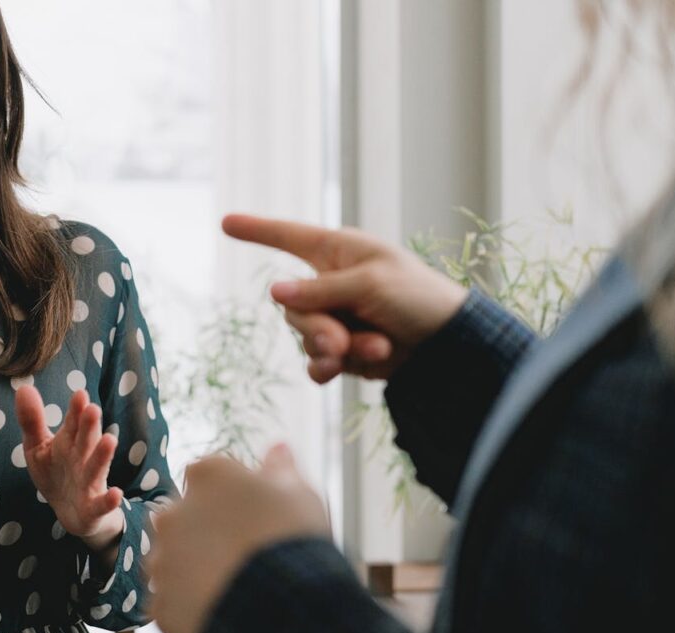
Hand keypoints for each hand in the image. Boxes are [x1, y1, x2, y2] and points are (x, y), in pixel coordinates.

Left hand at [14, 387, 125, 552]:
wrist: (72, 513)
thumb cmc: (56, 473)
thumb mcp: (38, 447)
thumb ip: (32, 420)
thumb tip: (23, 387)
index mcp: (70, 442)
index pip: (73, 423)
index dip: (76, 410)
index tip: (79, 395)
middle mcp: (83, 459)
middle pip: (86, 441)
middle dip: (90, 426)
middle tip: (92, 409)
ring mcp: (90, 482)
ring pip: (97, 468)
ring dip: (103, 455)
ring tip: (110, 440)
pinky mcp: (94, 507)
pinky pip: (102, 504)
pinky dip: (109, 500)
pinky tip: (116, 493)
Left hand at [147, 444, 329, 632]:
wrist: (282, 606)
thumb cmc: (292, 539)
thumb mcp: (297, 493)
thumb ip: (281, 468)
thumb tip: (278, 448)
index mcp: (206, 475)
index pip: (209, 475)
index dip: (233, 495)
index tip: (255, 514)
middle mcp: (172, 511)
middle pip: (185, 516)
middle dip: (207, 530)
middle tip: (244, 551)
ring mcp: (162, 559)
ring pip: (175, 559)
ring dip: (195, 567)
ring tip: (234, 583)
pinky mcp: (160, 603)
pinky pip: (174, 600)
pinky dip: (192, 604)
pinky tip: (223, 607)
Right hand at [223, 214, 468, 382]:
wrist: (448, 344)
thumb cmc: (417, 297)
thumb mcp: (369, 284)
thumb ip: (320, 290)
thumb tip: (274, 292)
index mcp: (337, 252)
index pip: (288, 237)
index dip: (257, 230)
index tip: (226, 221)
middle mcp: (330, 283)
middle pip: (292, 306)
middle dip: (317, 328)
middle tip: (342, 342)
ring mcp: (335, 318)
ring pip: (305, 337)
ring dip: (336, 349)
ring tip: (375, 349)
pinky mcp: (342, 350)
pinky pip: (315, 362)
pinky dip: (330, 368)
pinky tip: (348, 369)